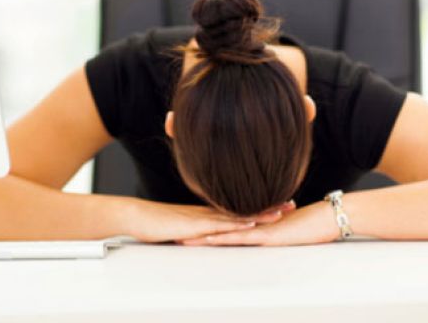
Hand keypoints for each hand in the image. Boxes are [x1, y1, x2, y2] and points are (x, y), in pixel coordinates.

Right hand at [122, 198, 294, 242]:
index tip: (279, 199)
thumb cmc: (155, 221)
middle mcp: (209, 212)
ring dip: (259, 214)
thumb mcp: (181, 222)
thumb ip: (195, 222)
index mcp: (208, 211)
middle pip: (243, 208)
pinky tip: (250, 221)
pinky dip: (236, 222)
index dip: (259, 204)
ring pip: (236, 214)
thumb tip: (206, 228)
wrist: (136, 217)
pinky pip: (219, 223)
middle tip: (291, 203)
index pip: (239, 206)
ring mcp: (202, 217)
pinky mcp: (195, 225)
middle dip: (268, 206)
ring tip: (280, 212)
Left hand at [180, 201, 338, 246]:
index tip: (186, 227)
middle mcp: (252, 223)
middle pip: (218, 226)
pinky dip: (225, 237)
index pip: (224, 223)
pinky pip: (242, 236)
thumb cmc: (312, 222)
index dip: (205, 224)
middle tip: (173, 232)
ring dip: (203, 236)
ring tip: (182, 239)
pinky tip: (211, 238)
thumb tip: (260, 224)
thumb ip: (271, 223)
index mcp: (253, 221)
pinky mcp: (267, 235)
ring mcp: (258, 228)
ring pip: (225, 232)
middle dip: (196, 231)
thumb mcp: (285, 225)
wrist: (329, 217)